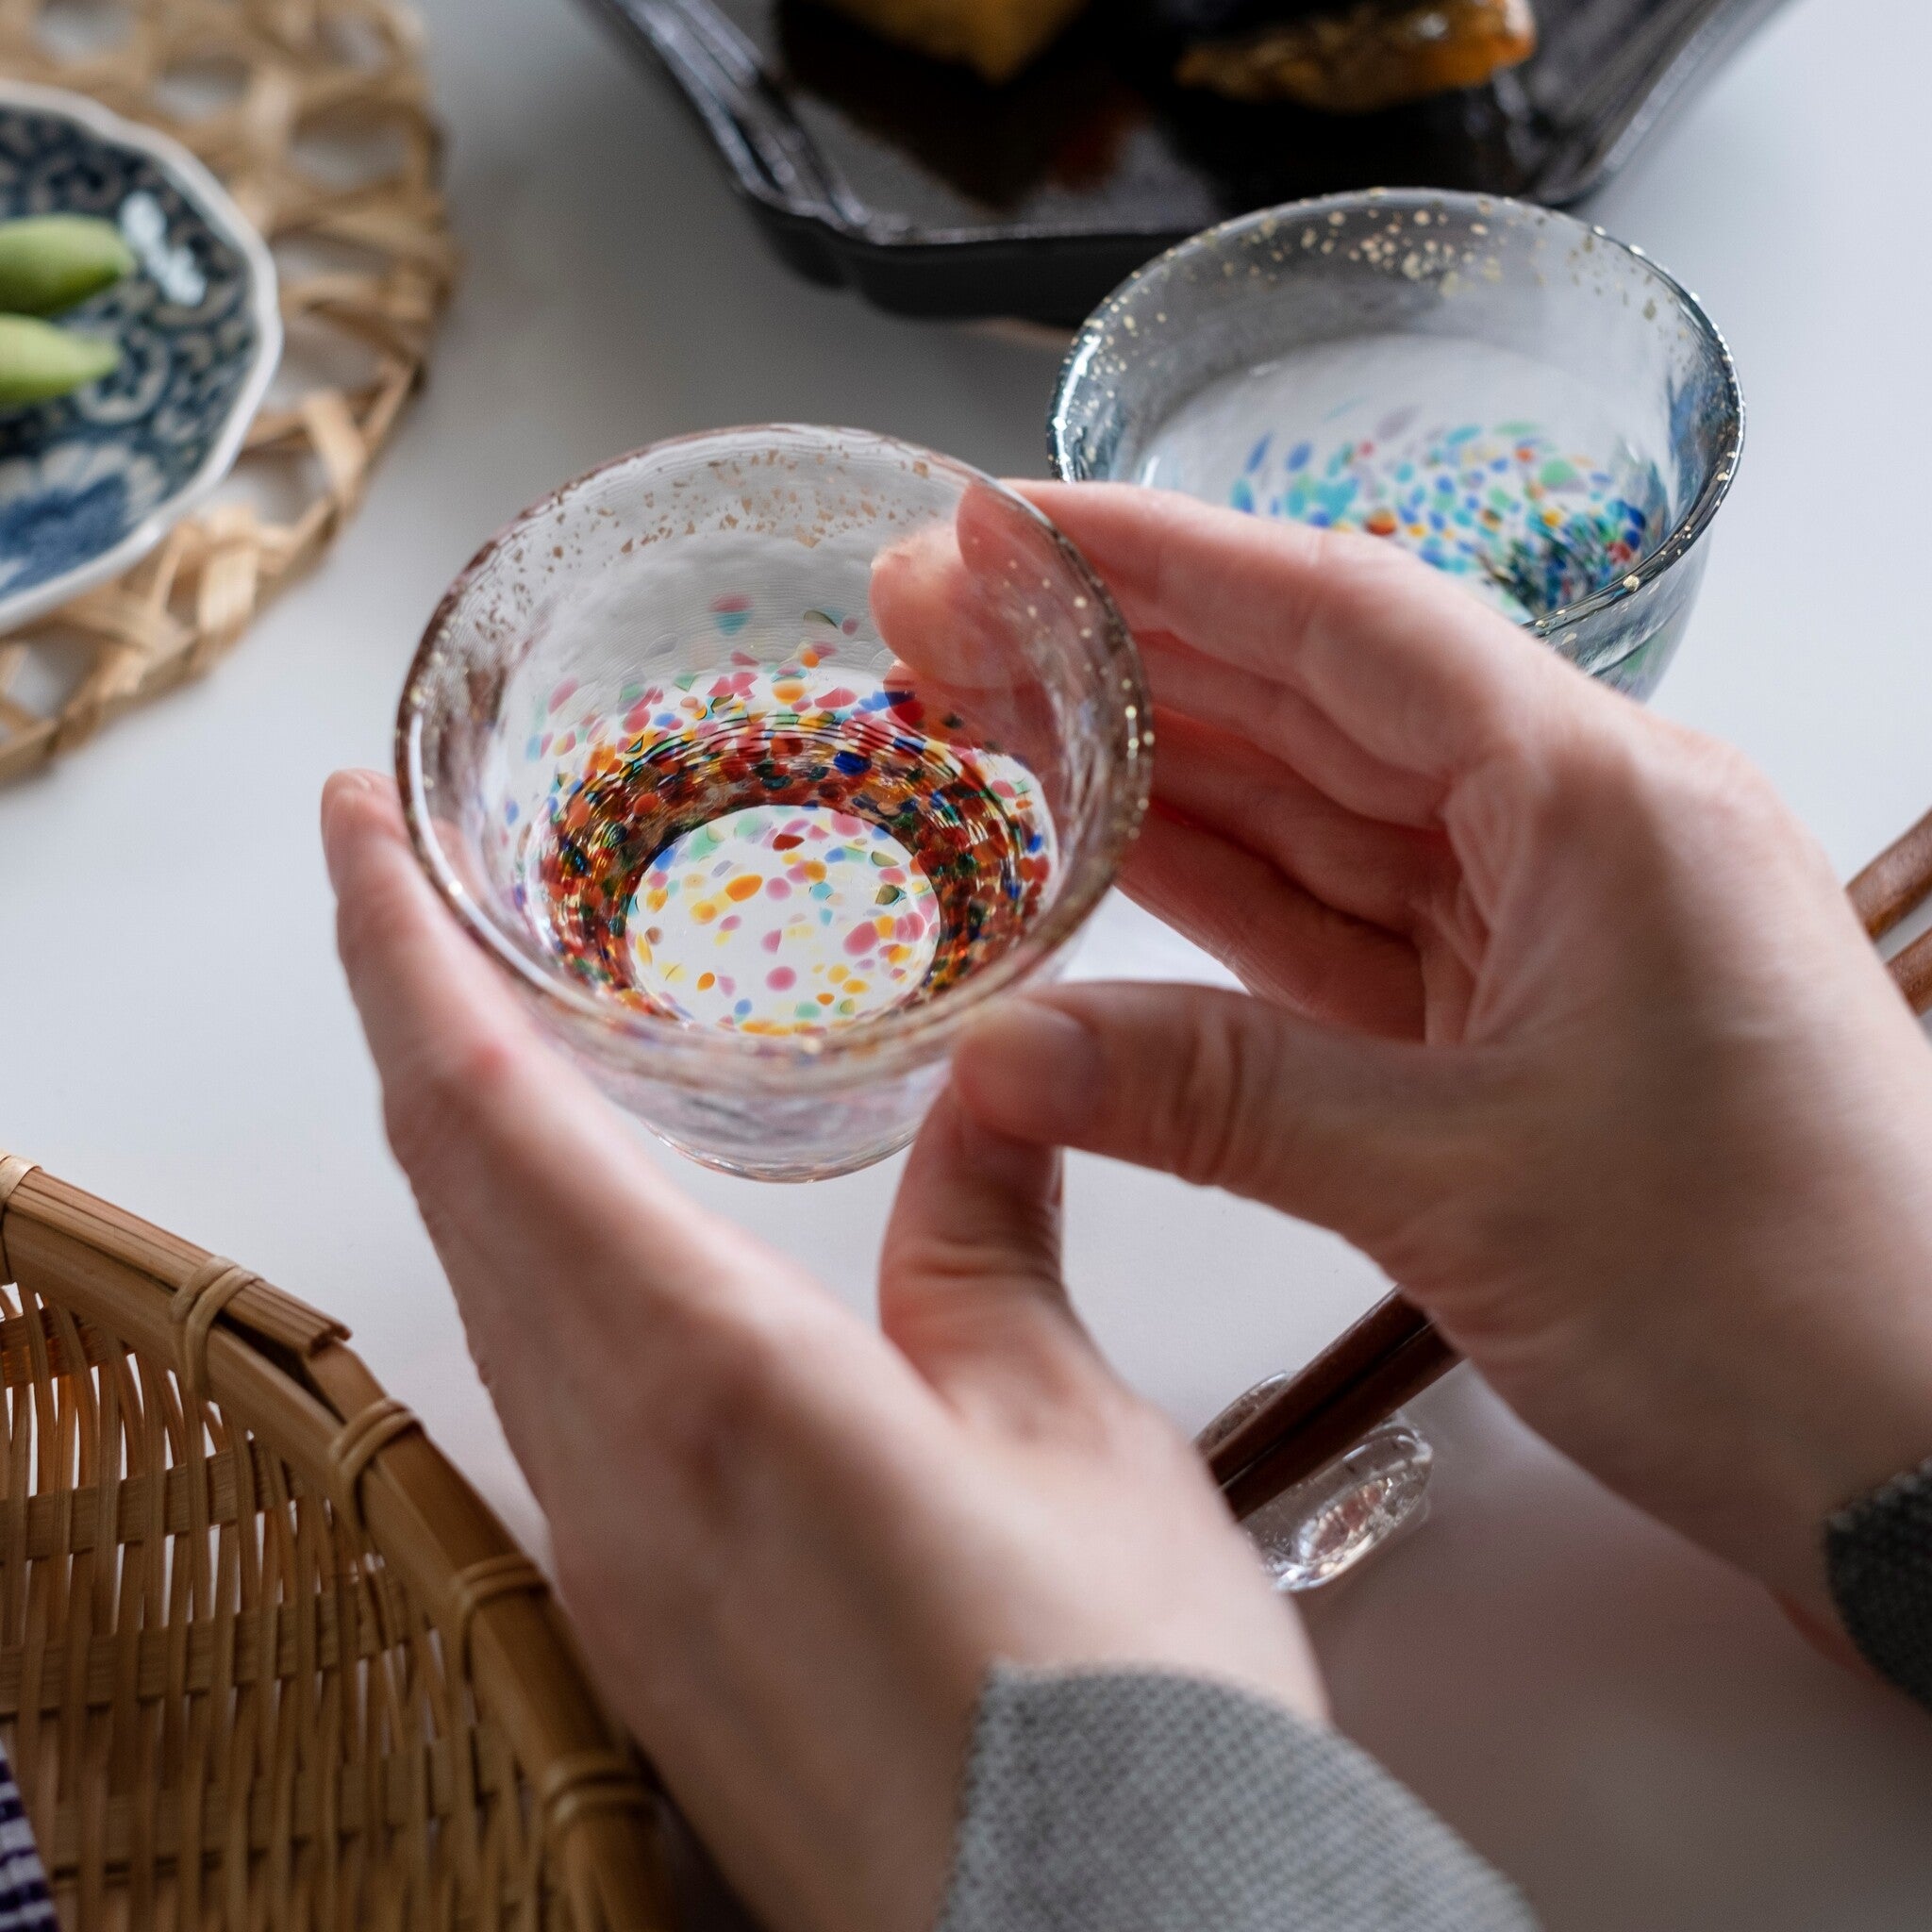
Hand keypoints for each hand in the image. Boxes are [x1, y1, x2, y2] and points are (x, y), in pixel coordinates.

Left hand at [322, 771, 1321, 1931]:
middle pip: (450, 1193)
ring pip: (476, 1290)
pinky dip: (513, 1259)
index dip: (407, 955)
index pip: (493, 1118)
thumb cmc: (1115, 1704)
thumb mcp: (1074, 1426)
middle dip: (403, 1013)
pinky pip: (532, 1390)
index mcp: (711, 1381)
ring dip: (451, 1135)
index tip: (355, 830)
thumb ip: (992, 1237)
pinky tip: (565, 1230)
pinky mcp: (643, 1626)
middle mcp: (614, 1473)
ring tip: (472, 1017)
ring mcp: (611, 1564)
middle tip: (395, 881)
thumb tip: (988, 1084)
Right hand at [951, 484, 1931, 1628]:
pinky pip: (1334, 927)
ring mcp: (1544, 923)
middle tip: (937, 617)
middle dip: (1116, 654)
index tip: (1002, 526)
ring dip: (1150, 767)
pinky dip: (1215, 897)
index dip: (1156, 560)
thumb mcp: (1461, 1187)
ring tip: (982, 714)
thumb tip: (998, 1055)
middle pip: (1311, 696)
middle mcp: (1578, 825)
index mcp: (1602, 797)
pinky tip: (1101, 855)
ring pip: (1312, 809)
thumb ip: (1214, 1100)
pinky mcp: (1514, 1019)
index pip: (1343, 618)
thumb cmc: (1774, 1302)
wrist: (1926, 1461)